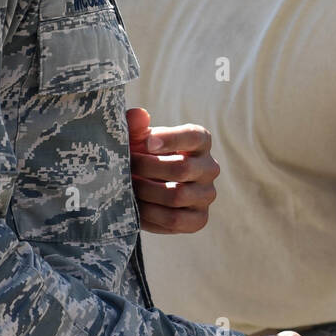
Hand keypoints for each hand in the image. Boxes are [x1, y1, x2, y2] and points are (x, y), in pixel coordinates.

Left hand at [126, 108, 218, 234]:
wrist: (146, 189)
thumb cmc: (144, 155)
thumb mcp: (138, 138)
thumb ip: (136, 125)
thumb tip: (139, 116)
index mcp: (200, 141)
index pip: (194, 136)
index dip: (171, 139)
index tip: (146, 143)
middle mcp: (210, 167)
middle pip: (182, 169)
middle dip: (148, 169)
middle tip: (126, 167)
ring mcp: (207, 194)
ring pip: (177, 195)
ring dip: (146, 192)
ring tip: (127, 187)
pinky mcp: (199, 219)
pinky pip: (175, 219)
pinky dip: (151, 214)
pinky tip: (136, 207)